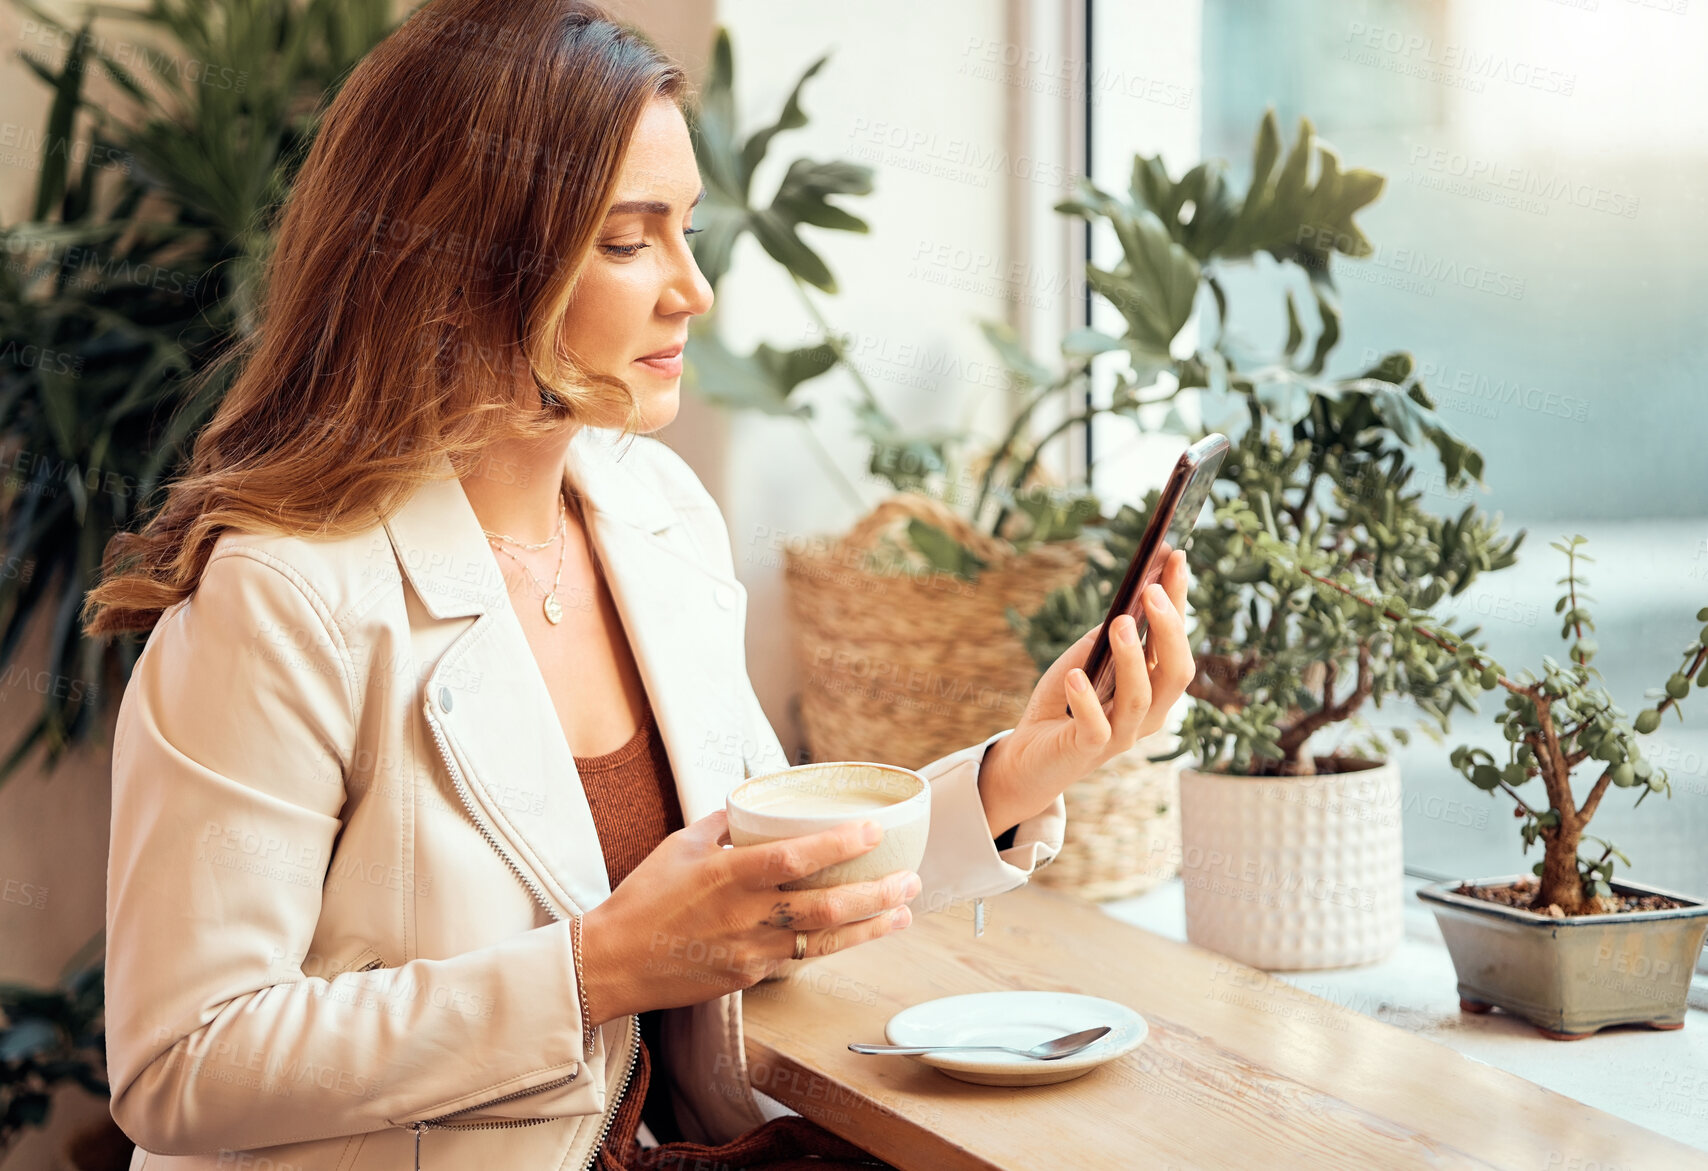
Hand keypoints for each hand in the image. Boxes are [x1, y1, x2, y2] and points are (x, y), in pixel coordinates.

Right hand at [579, 809, 920, 1023]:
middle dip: (876, 894)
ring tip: (903, 912)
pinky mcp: (749, 978)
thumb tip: (753, 805)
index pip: (794, 856)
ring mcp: (750, 952)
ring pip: (823, 941)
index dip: (839, 844)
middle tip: (910, 879)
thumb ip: (724, 825)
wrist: (612, 963)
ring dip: (870, 927)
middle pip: (825, 906)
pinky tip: (856, 934)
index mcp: (727, 875)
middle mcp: (745, 915)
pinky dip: (832, 945)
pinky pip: (799, 959)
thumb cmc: (643, 899)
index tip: (874, 831)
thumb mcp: (680, 846)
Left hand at [978, 548, 1193, 836]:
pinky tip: (1074, 677)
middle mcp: (1147, 714)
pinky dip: (1085, 701)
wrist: (1028, 757)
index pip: (1176, 642)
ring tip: (1120, 623)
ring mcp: (1120, 735)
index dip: (1179, 601)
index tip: (1175, 558)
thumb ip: (1105, 639)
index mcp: (1153, 688)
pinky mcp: (1088, 750)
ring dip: (1132, 658)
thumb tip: (1127, 604)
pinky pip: (1095, 727)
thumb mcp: (1084, 660)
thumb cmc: (1062, 703)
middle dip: (1168, 630)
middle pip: (1176, 673)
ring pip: (1141, 698)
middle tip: (1152, 590)